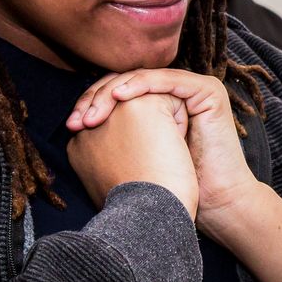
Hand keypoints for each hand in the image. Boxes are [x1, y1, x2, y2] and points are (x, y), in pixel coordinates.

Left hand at [70, 70, 257, 230]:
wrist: (210, 202)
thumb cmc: (170, 188)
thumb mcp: (131, 154)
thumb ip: (110, 135)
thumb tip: (72, 127)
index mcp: (158, 106)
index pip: (120, 92)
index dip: (92, 104)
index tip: (71, 126)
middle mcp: (176, 94)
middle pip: (129, 82)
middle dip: (98, 98)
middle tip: (78, 120)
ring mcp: (194, 90)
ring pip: (145, 79)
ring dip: (113, 92)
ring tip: (94, 112)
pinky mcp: (208, 91)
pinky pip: (168, 80)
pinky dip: (141, 85)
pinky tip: (120, 97)